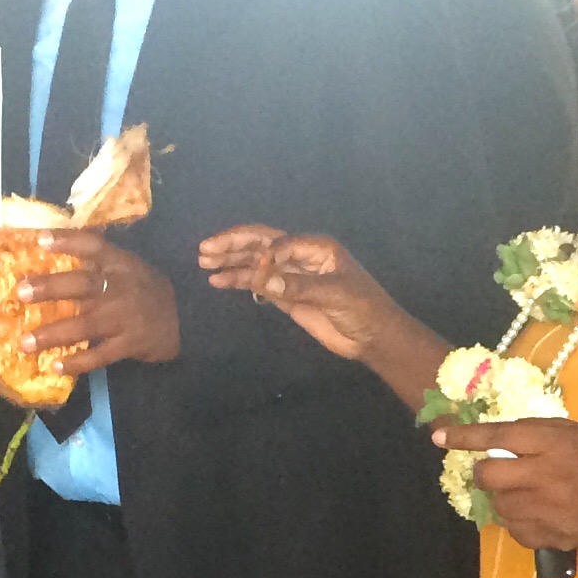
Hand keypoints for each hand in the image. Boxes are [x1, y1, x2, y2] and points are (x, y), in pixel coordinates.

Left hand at [15, 232, 179, 372]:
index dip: (68, 241)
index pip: (93, 247)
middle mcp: (121, 288)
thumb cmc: (147, 290)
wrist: (187, 319)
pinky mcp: (129, 344)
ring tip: (25, 343)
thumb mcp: (130, 267)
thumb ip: (99, 261)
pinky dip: (78, 362)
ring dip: (53, 334)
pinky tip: (55, 366)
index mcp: (121, 264)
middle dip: (50, 288)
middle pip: (83, 285)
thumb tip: (53, 245)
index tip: (40, 240)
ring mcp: (125, 318)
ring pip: (85, 325)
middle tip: (20, 292)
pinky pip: (100, 355)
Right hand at [198, 226, 398, 359]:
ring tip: (204, 263)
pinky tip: (219, 281)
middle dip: (233, 245)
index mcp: (315, 247)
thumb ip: (299, 287)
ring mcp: (291, 276)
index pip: (279, 242)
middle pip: (260, 244)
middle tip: (205, 250)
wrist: (372, 336)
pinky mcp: (286, 295)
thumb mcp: (335, 294)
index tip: (256, 272)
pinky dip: (239, 281)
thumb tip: (264, 280)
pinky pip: (258, 283)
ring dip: (231, 262)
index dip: (263, 253)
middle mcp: (300, 256)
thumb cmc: (363, 308)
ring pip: (255, 263)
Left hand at [430, 417, 577, 571]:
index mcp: (553, 442)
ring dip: (502, 498)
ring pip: (499, 505)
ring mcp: (548, 509)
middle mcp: (547, 474)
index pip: (499, 437)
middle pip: (489, 475)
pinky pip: (515, 530)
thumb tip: (492, 440)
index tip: (438, 437)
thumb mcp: (572, 433)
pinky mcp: (552, 535)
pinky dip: (516, 521)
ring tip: (524, 493)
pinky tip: (534, 513)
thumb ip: (534, 433)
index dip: (465, 437)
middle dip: (482, 473)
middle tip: (491, 472)